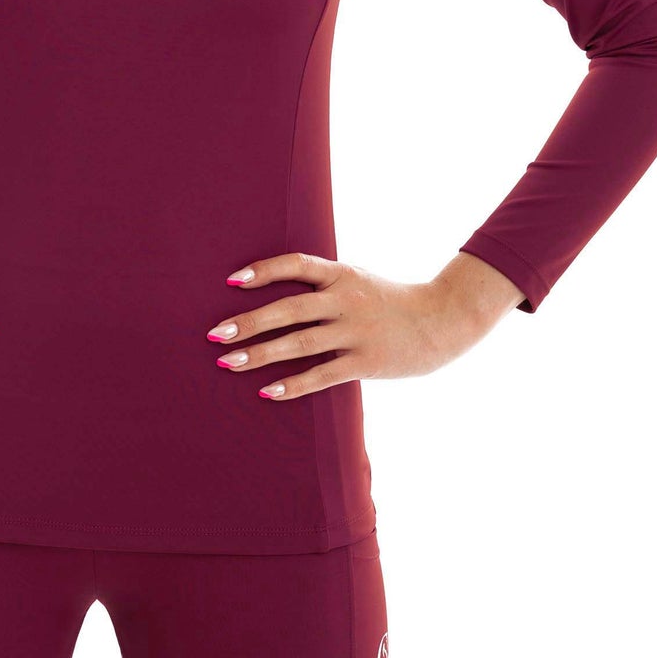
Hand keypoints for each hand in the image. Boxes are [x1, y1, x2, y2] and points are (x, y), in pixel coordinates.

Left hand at [204, 252, 510, 400]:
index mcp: (342, 273)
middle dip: (249, 322)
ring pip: (300, 343)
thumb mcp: (357, 279)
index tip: (231, 281)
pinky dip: (293, 384)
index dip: (263, 271)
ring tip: (228, 363)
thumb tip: (275, 290)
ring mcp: (356, 331)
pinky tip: (266, 392)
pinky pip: (322, 375)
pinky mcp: (366, 362)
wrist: (441, 320)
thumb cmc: (388, 300)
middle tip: (215, 334)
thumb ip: (323, 283)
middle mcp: (346, 299)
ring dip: (261, 354)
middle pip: (289, 309)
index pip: (296, 265)